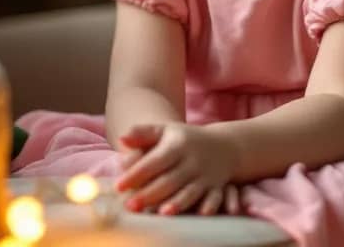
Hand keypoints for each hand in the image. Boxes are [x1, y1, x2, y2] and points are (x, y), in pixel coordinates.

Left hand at [115, 123, 237, 215]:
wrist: (225, 146)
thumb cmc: (185, 139)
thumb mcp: (165, 129)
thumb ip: (142, 133)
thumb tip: (122, 140)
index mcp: (176, 146)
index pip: (153, 162)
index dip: (136, 174)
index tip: (118, 186)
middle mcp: (191, 161)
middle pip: (168, 180)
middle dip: (149, 194)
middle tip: (130, 206)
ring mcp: (204, 175)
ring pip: (188, 192)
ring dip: (175, 203)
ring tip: (159, 214)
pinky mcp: (215, 187)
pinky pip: (210, 199)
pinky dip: (205, 206)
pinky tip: (197, 215)